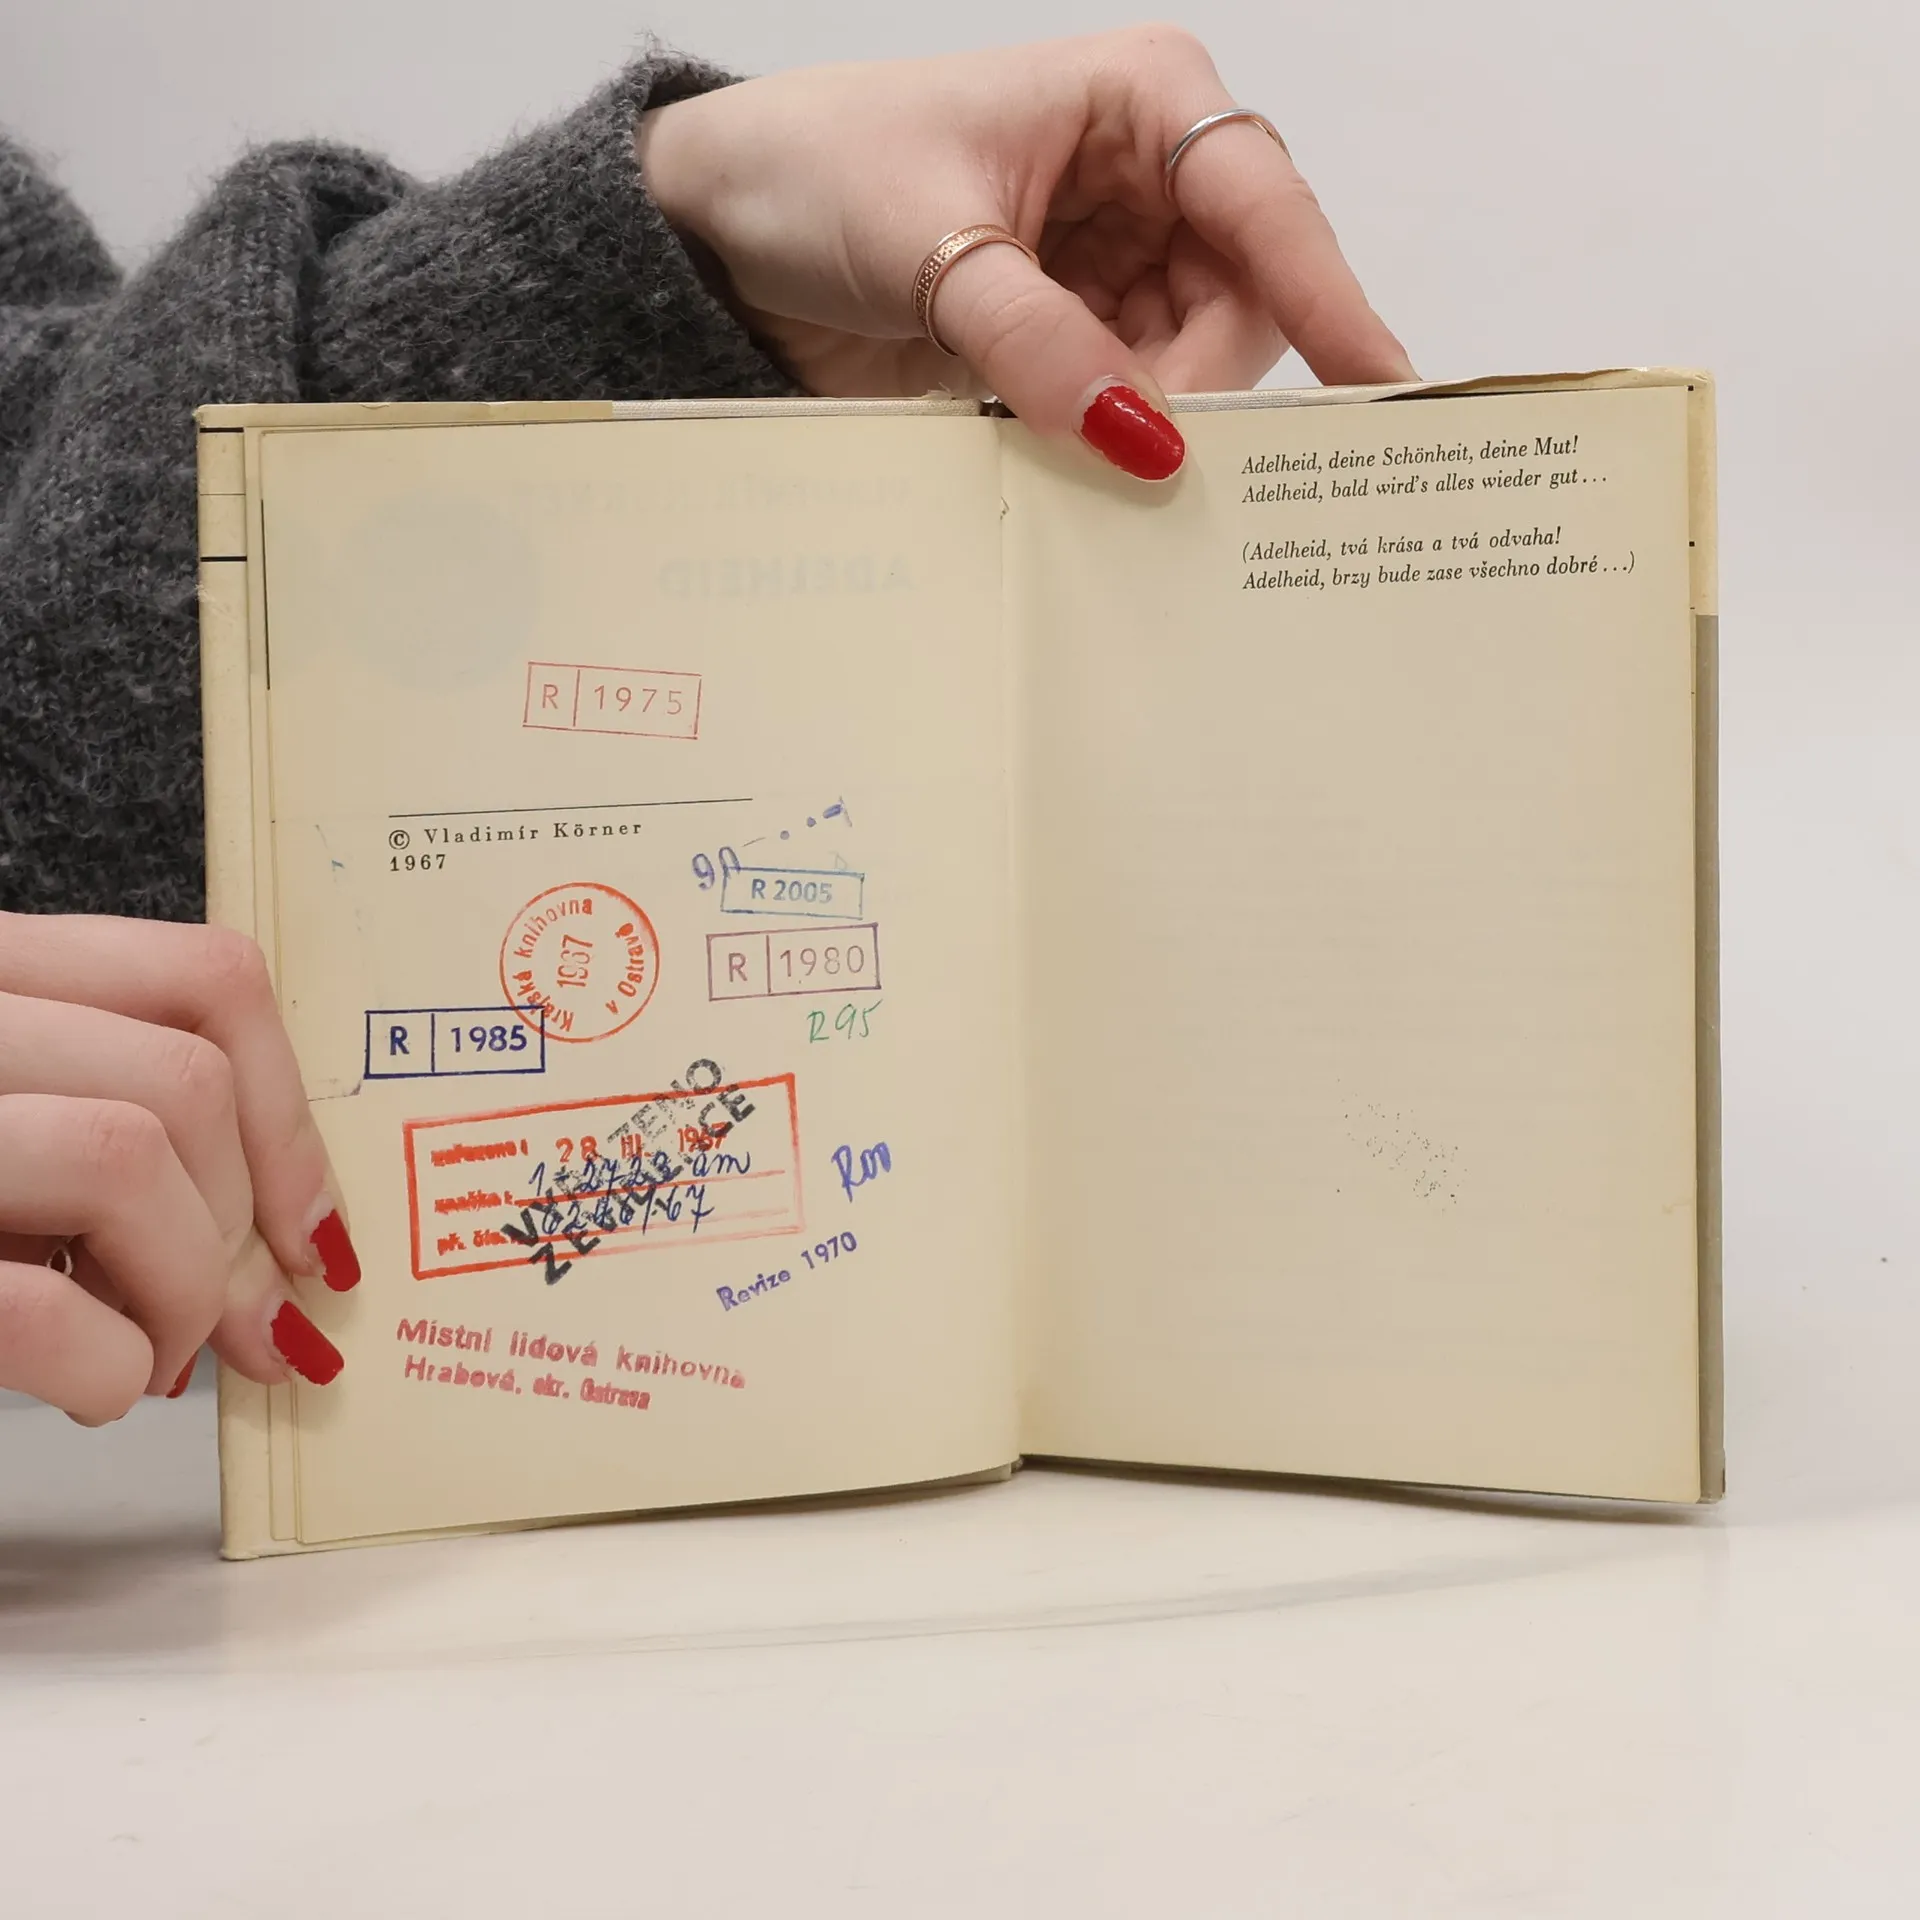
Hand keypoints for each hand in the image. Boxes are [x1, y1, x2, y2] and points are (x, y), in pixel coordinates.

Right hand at [0, 916, 356, 1423]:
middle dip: (244, 1226)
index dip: (291, 1114)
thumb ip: (122, 1126)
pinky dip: (112, 1368)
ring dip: (183, 1291)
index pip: (207, 976)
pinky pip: (44, 1306)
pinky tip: (97, 1389)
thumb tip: (293, 1239)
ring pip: (128, 1160)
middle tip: (242, 1320)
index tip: (313, 1226)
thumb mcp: (21, 1119)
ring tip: (152, 1355)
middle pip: (185, 1081)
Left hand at [639, 26, 1413, 479]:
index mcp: (1137, 100)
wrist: (720, 233)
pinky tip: (1076, 462)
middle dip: (1205, 384)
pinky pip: (1131, 401)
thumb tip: (1147, 441)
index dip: (1329, 298)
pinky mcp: (1074, 336)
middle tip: (1150, 463)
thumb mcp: (934, 250)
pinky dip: (1110, 440)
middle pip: (1243, 301)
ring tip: (1084, 457)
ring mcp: (1114, 263)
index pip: (1261, 202)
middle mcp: (1147, 179)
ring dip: (1154, 422)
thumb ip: (1042, 345)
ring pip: (1194, 365)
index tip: (1381, 386)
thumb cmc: (815, 173)